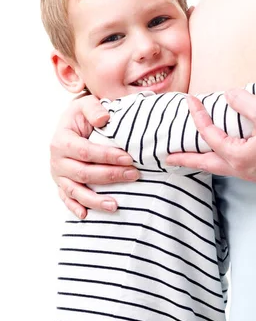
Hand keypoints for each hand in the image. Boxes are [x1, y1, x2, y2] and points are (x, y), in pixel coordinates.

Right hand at [50, 95, 138, 218]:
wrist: (73, 122)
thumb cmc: (82, 114)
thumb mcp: (87, 104)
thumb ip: (94, 108)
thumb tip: (104, 118)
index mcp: (62, 140)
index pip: (86, 152)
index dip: (107, 156)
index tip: (129, 158)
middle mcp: (57, 160)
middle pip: (84, 173)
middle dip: (110, 176)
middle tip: (134, 175)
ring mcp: (58, 174)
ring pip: (75, 191)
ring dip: (95, 200)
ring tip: (115, 205)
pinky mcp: (61, 184)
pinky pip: (66, 199)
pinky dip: (75, 208)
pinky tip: (86, 216)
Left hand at [166, 90, 255, 182]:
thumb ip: (243, 102)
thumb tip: (227, 96)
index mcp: (240, 157)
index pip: (210, 136)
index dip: (198, 117)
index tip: (191, 101)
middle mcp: (245, 171)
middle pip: (208, 165)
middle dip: (187, 160)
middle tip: (169, 158)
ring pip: (224, 169)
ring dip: (207, 162)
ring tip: (196, 157)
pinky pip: (240, 168)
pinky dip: (226, 162)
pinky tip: (230, 156)